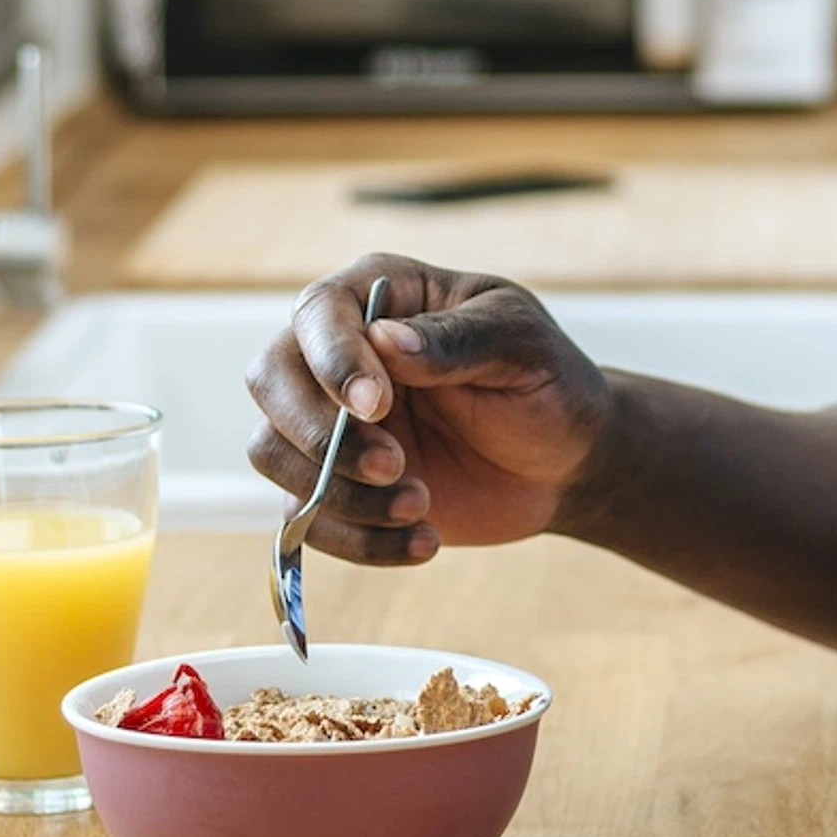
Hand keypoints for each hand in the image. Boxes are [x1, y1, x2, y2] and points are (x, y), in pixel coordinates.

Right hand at [243, 255, 615, 563]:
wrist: (566, 462)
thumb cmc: (546, 384)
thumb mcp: (521, 346)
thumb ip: (455, 340)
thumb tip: (383, 339)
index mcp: (382, 295)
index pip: (320, 311)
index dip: (333, 360)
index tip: (377, 406)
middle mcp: (340, 353)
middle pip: (270, 379)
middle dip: (321, 434)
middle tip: (395, 466)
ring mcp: (330, 421)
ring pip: (272, 451)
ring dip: (337, 493)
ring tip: (421, 506)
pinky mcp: (334, 485)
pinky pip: (304, 517)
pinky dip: (355, 541)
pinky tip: (423, 540)